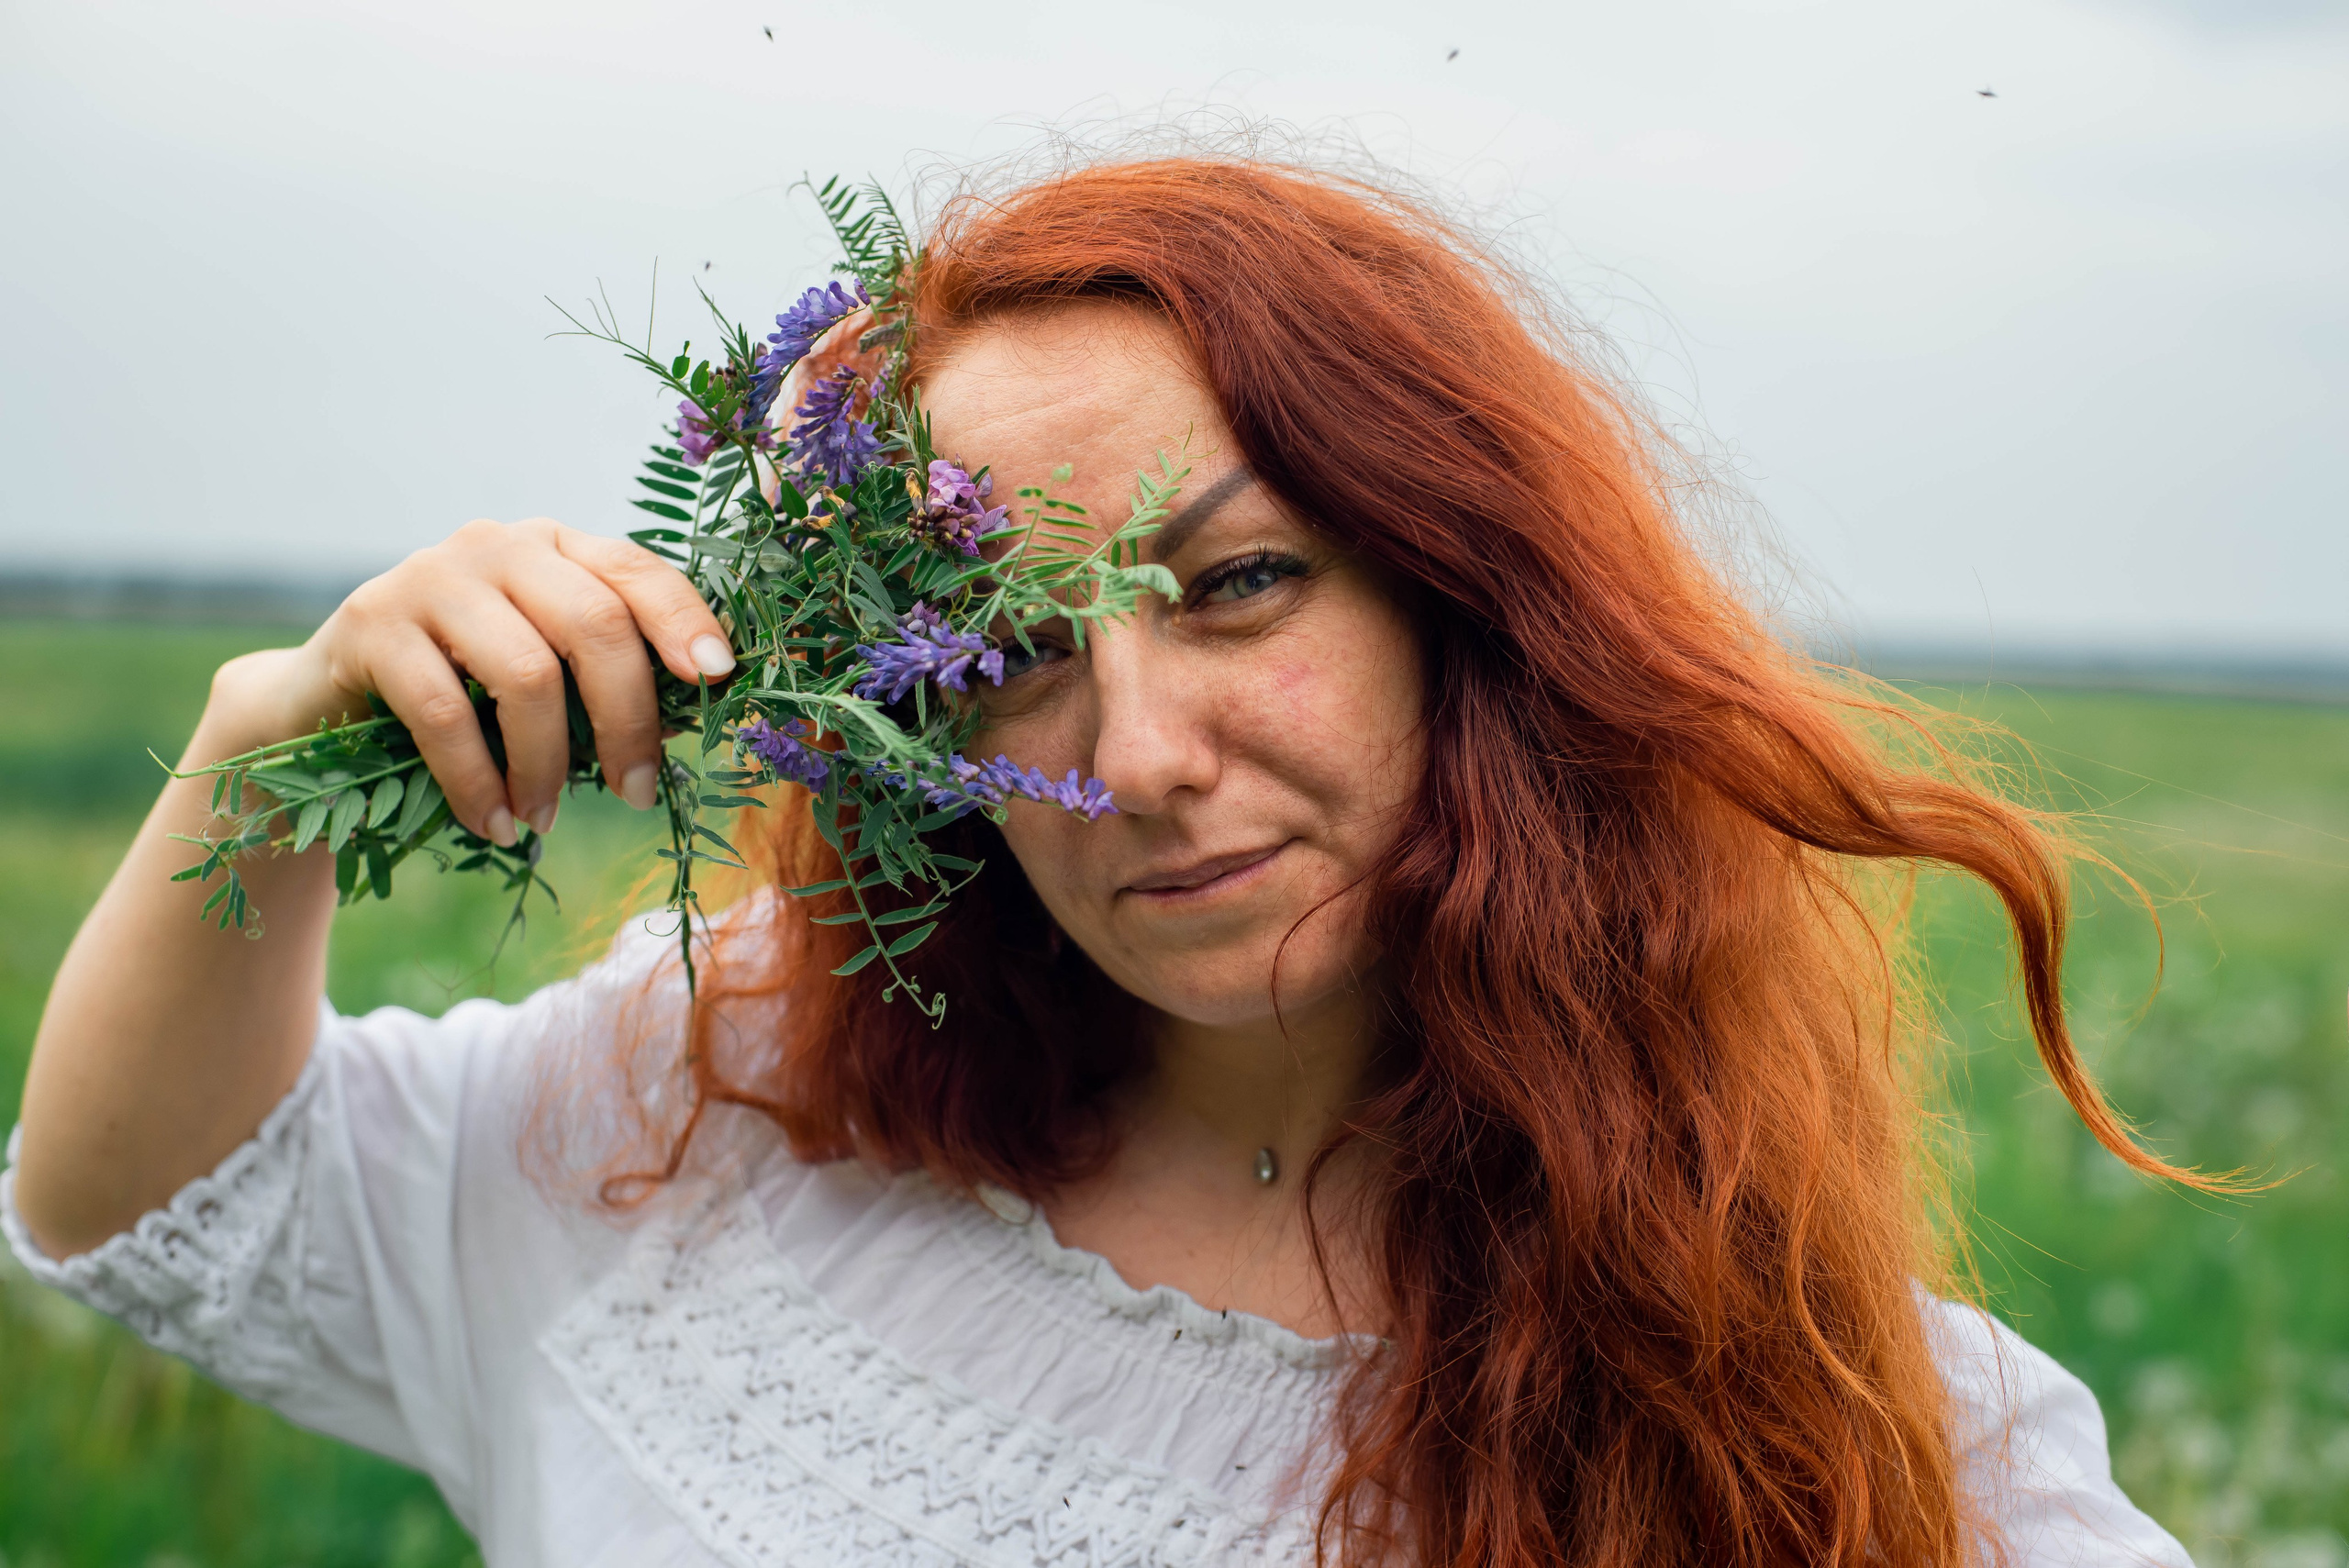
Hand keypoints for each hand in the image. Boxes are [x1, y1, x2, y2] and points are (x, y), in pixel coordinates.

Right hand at [211, 518, 734, 844]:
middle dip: (628, 721)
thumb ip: (604, 672)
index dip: (684, 620)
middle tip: (638, 793)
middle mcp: (499, 544)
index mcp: (556, 547)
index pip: (637, 571)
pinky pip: (446, 714)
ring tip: (546, 817)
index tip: (718, 680)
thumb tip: (694, 715)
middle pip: (595, 624)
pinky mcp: (371, 623)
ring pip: (527, 674)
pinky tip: (496, 825)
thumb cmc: (465, 694)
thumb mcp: (543, 670)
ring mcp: (431, 575)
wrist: (326, 702)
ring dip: (549, 765)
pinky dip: (480, 783)